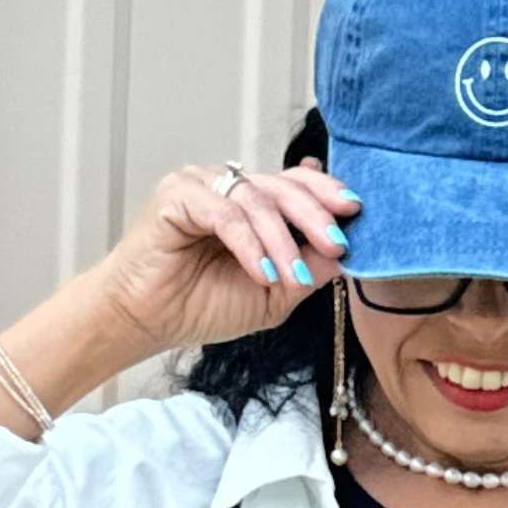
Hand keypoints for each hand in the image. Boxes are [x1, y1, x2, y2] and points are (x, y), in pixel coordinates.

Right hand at [96, 158, 359, 350]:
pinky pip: (225, 213)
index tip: (357, 211)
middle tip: (336, 243)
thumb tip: (349, 250)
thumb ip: (310, 269)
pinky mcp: (178, 196)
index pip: (299, 185)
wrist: (150, 322)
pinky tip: (262, 271)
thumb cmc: (204, 306)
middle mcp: (232, 189)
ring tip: (291, 276)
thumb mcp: (276, 294)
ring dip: (282, 241)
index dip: (328, 194)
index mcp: (256, 206)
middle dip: (317, 216)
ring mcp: (204, 186)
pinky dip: (249, 244)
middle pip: (286, 186)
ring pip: (258, 200)